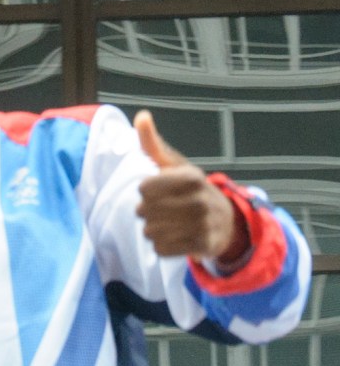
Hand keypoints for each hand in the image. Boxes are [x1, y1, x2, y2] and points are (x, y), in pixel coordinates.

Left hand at [134, 109, 239, 260]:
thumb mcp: (174, 165)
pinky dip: (162, 246)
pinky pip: (161, 249)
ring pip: (150, 232)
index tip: (157, 190)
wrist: (225, 220)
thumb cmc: (191, 189)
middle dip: (147, 211)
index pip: (143, 188)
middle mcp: (198, 200)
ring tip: (168, 223)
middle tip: (162, 209)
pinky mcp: (201, 246)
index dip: (145, 191)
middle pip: (143, 211)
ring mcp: (201, 224)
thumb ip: (153, 144)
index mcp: (190, 176)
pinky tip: (173, 237)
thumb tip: (141, 116)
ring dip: (153, 229)